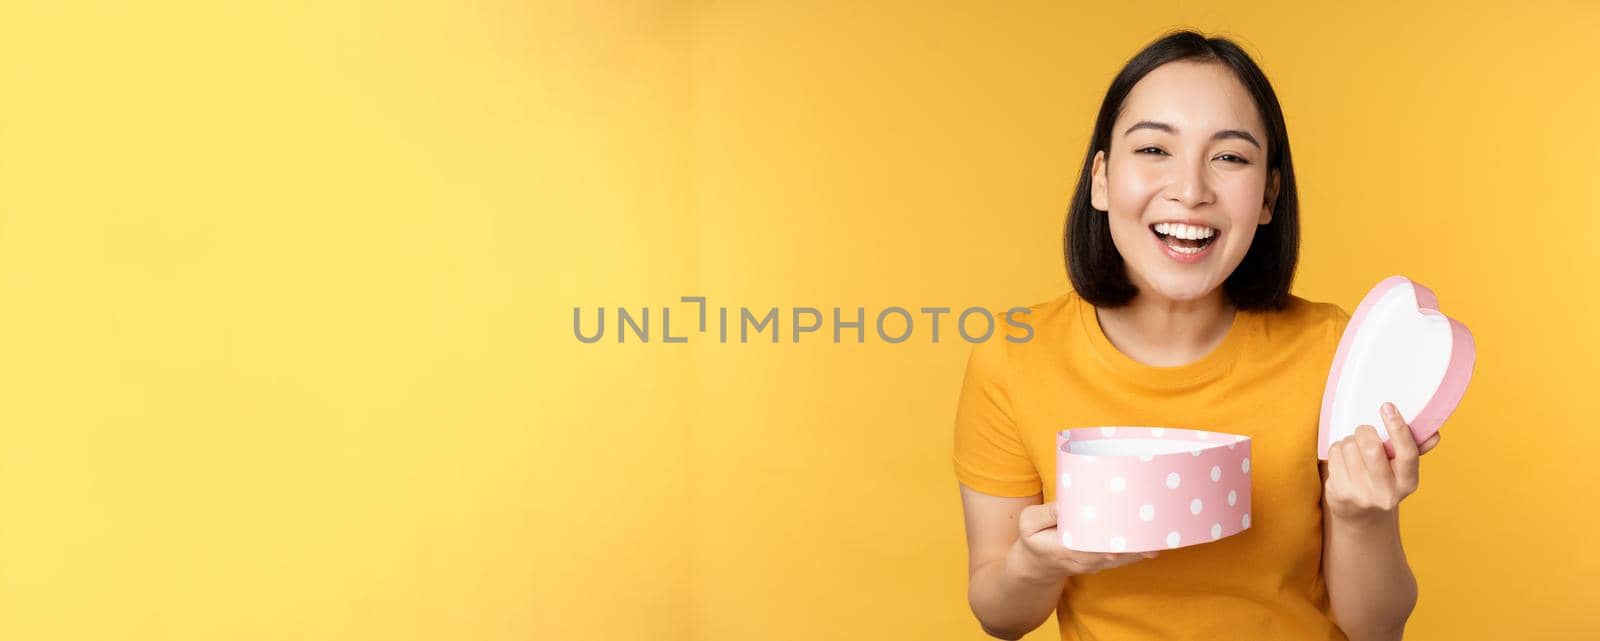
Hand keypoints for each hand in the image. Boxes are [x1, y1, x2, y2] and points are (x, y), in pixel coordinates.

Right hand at [1009, 501, 1156, 582]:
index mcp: (1065, 549)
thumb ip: (1045, 514)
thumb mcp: (1029, 523)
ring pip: (1124, 557)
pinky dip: (1140, 551)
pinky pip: (1126, 558)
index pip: (1089, 547)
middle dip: (1132, 543)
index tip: (1120, 540)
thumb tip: (1065, 505)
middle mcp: (1086, 560)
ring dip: (1141, 547)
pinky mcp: (1104, 562)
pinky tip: (1156, 542)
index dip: (1106, 544)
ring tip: (1161, 535)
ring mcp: (1097, 563)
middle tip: (1153, 532)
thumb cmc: (1034, 538)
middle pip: (1113, 552)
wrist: (1038, 566)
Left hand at [1324, 401, 1437, 523]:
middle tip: (1364, 431)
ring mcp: (1361, 494)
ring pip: (1349, 447)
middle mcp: (1387, 492)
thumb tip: (1434, 434)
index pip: (1407, 452)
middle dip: (1364, 431)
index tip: (1387, 406)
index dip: (1398, 428)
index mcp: (1408, 482)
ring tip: (1354, 451)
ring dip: (1349, 441)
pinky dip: (1337, 450)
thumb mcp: (1401, 469)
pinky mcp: (1340, 492)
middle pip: (1371, 447)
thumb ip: (1416, 448)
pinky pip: (1334, 454)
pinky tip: (1343, 461)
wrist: (1359, 513)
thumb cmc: (1383, 479)